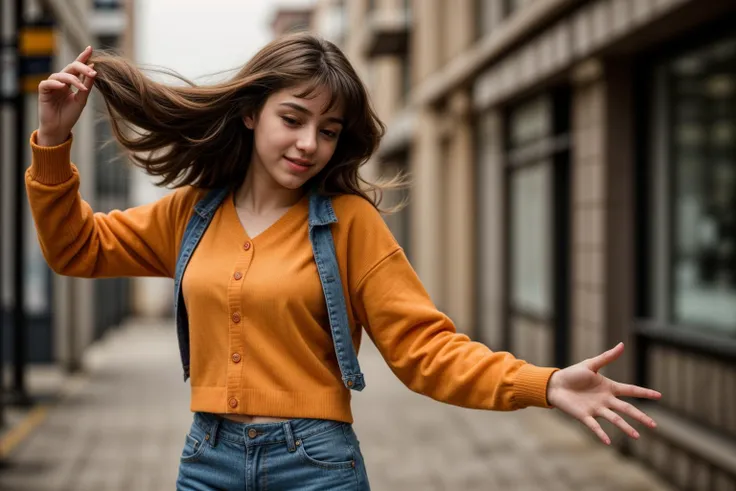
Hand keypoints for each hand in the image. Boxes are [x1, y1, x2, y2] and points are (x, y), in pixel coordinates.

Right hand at [37, 46, 97, 146]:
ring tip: (81, 87)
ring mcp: (52, 85)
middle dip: (81, 67)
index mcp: (71, 82)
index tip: (91, 48)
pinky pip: (47, 83)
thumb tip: (94, 69)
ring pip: (60, 75)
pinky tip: (63, 86)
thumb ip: (86, 85)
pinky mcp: (43, 91)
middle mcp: (61, 81)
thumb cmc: (70, 115)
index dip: (83, 57)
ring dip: (72, 79)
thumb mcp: (82, 99)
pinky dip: (55, 83)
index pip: (77, 67)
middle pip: (70, 68)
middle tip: (93, 71)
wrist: (59, 129)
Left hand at [546, 342, 660, 444]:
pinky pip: (595, 426)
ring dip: (625, 427)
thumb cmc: (572, 374)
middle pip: (627, 409)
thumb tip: (622, 344)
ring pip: (614, 419)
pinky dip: (601, 434)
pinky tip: (608, 442)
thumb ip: (607, 357)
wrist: (554, 384)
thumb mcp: (590, 364)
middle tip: (654, 425)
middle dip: (640, 416)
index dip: (644, 393)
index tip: (659, 396)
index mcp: (609, 388)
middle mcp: (606, 400)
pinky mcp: (585, 416)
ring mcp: (596, 409)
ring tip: (636, 436)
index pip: (630, 390)